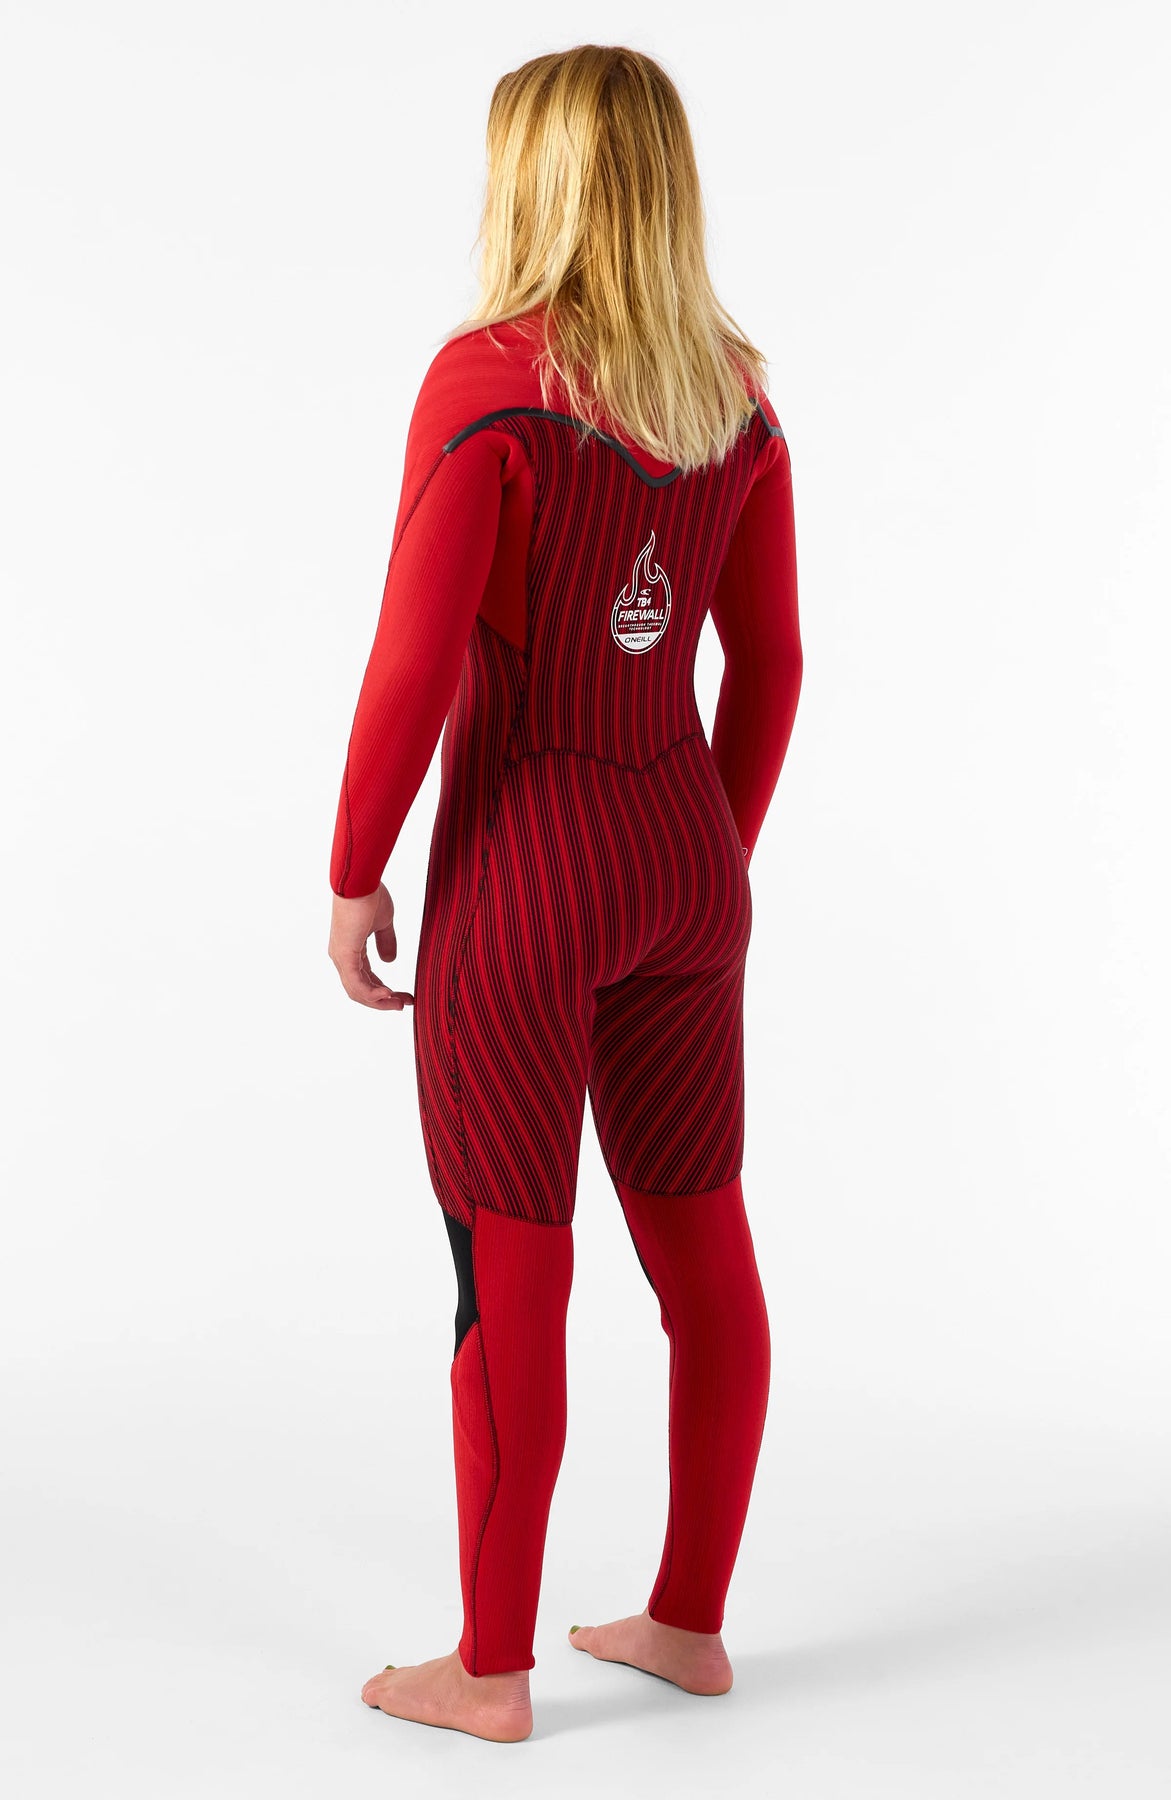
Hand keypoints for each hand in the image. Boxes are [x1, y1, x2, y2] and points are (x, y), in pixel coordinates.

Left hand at [328, 882, 414, 1010]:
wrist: (360, 880)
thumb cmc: (369, 894)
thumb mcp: (383, 922)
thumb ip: (386, 942)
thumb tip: (390, 961)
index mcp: (350, 949)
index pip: (366, 979)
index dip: (385, 991)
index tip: (406, 995)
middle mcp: (342, 957)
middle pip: (361, 990)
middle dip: (384, 1001)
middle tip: (405, 1004)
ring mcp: (341, 957)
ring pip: (358, 991)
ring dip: (380, 1001)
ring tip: (400, 1003)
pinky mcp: (345, 955)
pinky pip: (357, 984)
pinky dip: (372, 994)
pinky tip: (388, 994)